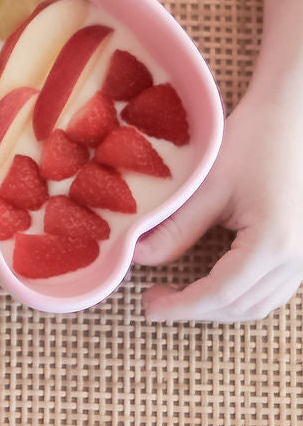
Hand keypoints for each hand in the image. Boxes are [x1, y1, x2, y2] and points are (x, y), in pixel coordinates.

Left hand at [135, 88, 302, 321]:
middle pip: (241, 307)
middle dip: (196, 310)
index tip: (148, 308)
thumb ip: (175, 230)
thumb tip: (138, 259)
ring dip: (218, 307)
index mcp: (274, 243)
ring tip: (178, 294)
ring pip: (259, 304)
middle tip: (155, 300)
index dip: (181, 307)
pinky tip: (210, 282)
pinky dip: (239, 294)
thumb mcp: (208, 187)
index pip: (221, 295)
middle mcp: (298, 259)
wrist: (297, 114)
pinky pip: (273, 289)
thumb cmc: (256, 141)